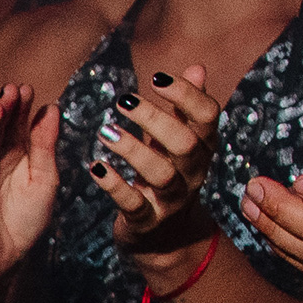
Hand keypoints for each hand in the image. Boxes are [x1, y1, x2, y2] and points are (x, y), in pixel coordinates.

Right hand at [0, 84, 60, 289]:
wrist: (9, 257)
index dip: (20, 107)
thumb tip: (50, 109)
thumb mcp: (45, 180)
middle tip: (10, 91)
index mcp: (16, 154)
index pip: (17, 124)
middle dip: (3, 110)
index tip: (26, 89)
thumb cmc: (27, 219)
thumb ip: (46, 147)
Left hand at [85, 61, 224, 270]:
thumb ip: (184, 107)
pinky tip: (95, 167)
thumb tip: (196, 67)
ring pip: (161, 173)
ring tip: (106, 131)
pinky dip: (114, 185)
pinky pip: (133, 204)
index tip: (156, 78)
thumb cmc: (167, 173)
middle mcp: (194, 172)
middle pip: (185, 143)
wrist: (164, 235)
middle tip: (122, 101)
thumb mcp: (177, 141)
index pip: (207, 116)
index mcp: (204, 147)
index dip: (186, 95)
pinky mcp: (147, 221)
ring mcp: (172, 199)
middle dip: (155, 119)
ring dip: (133, 150)